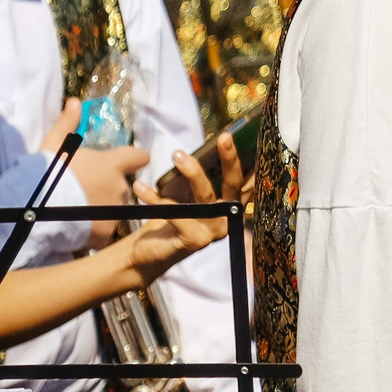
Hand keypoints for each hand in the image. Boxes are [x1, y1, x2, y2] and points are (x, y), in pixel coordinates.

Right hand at [38, 103, 149, 246]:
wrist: (34, 211)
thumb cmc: (45, 175)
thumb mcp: (53, 145)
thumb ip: (67, 123)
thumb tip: (75, 101)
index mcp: (113, 164)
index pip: (139, 157)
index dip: (134, 159)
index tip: (125, 162)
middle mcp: (120, 187)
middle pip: (122, 185)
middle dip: (109, 186)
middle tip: (84, 189)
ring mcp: (114, 211)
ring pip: (114, 207)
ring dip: (102, 207)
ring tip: (77, 208)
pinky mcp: (107, 232)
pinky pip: (105, 228)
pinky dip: (96, 227)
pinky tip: (77, 225)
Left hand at [122, 134, 242, 280]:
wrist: (146, 253)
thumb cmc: (170, 219)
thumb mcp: (187, 194)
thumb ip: (202, 178)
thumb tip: (206, 150)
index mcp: (230, 206)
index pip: (247, 181)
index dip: (251, 162)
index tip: (250, 140)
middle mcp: (227, 218)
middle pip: (234, 186)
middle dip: (230, 159)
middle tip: (224, 138)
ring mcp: (213, 231)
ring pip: (206, 198)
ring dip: (193, 174)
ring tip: (177, 156)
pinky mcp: (195, 240)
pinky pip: (177, 214)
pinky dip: (157, 199)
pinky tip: (140, 187)